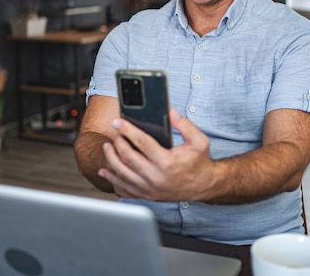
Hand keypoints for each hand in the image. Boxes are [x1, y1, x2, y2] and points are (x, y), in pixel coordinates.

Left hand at [98, 109, 217, 201]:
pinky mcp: (147, 195)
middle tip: (114, 132)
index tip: (117, 122)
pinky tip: (106, 171)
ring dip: (111, 159)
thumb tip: (170, 112)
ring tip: (107, 147)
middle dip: (117, 142)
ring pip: (122, 173)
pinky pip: (124, 189)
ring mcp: (150, 189)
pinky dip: (113, 180)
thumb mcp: (199, 141)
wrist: (203, 186)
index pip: (142, 142)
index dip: (127, 130)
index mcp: (167, 162)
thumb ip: (185, 125)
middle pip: (128, 158)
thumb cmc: (199, 162)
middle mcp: (156, 177)